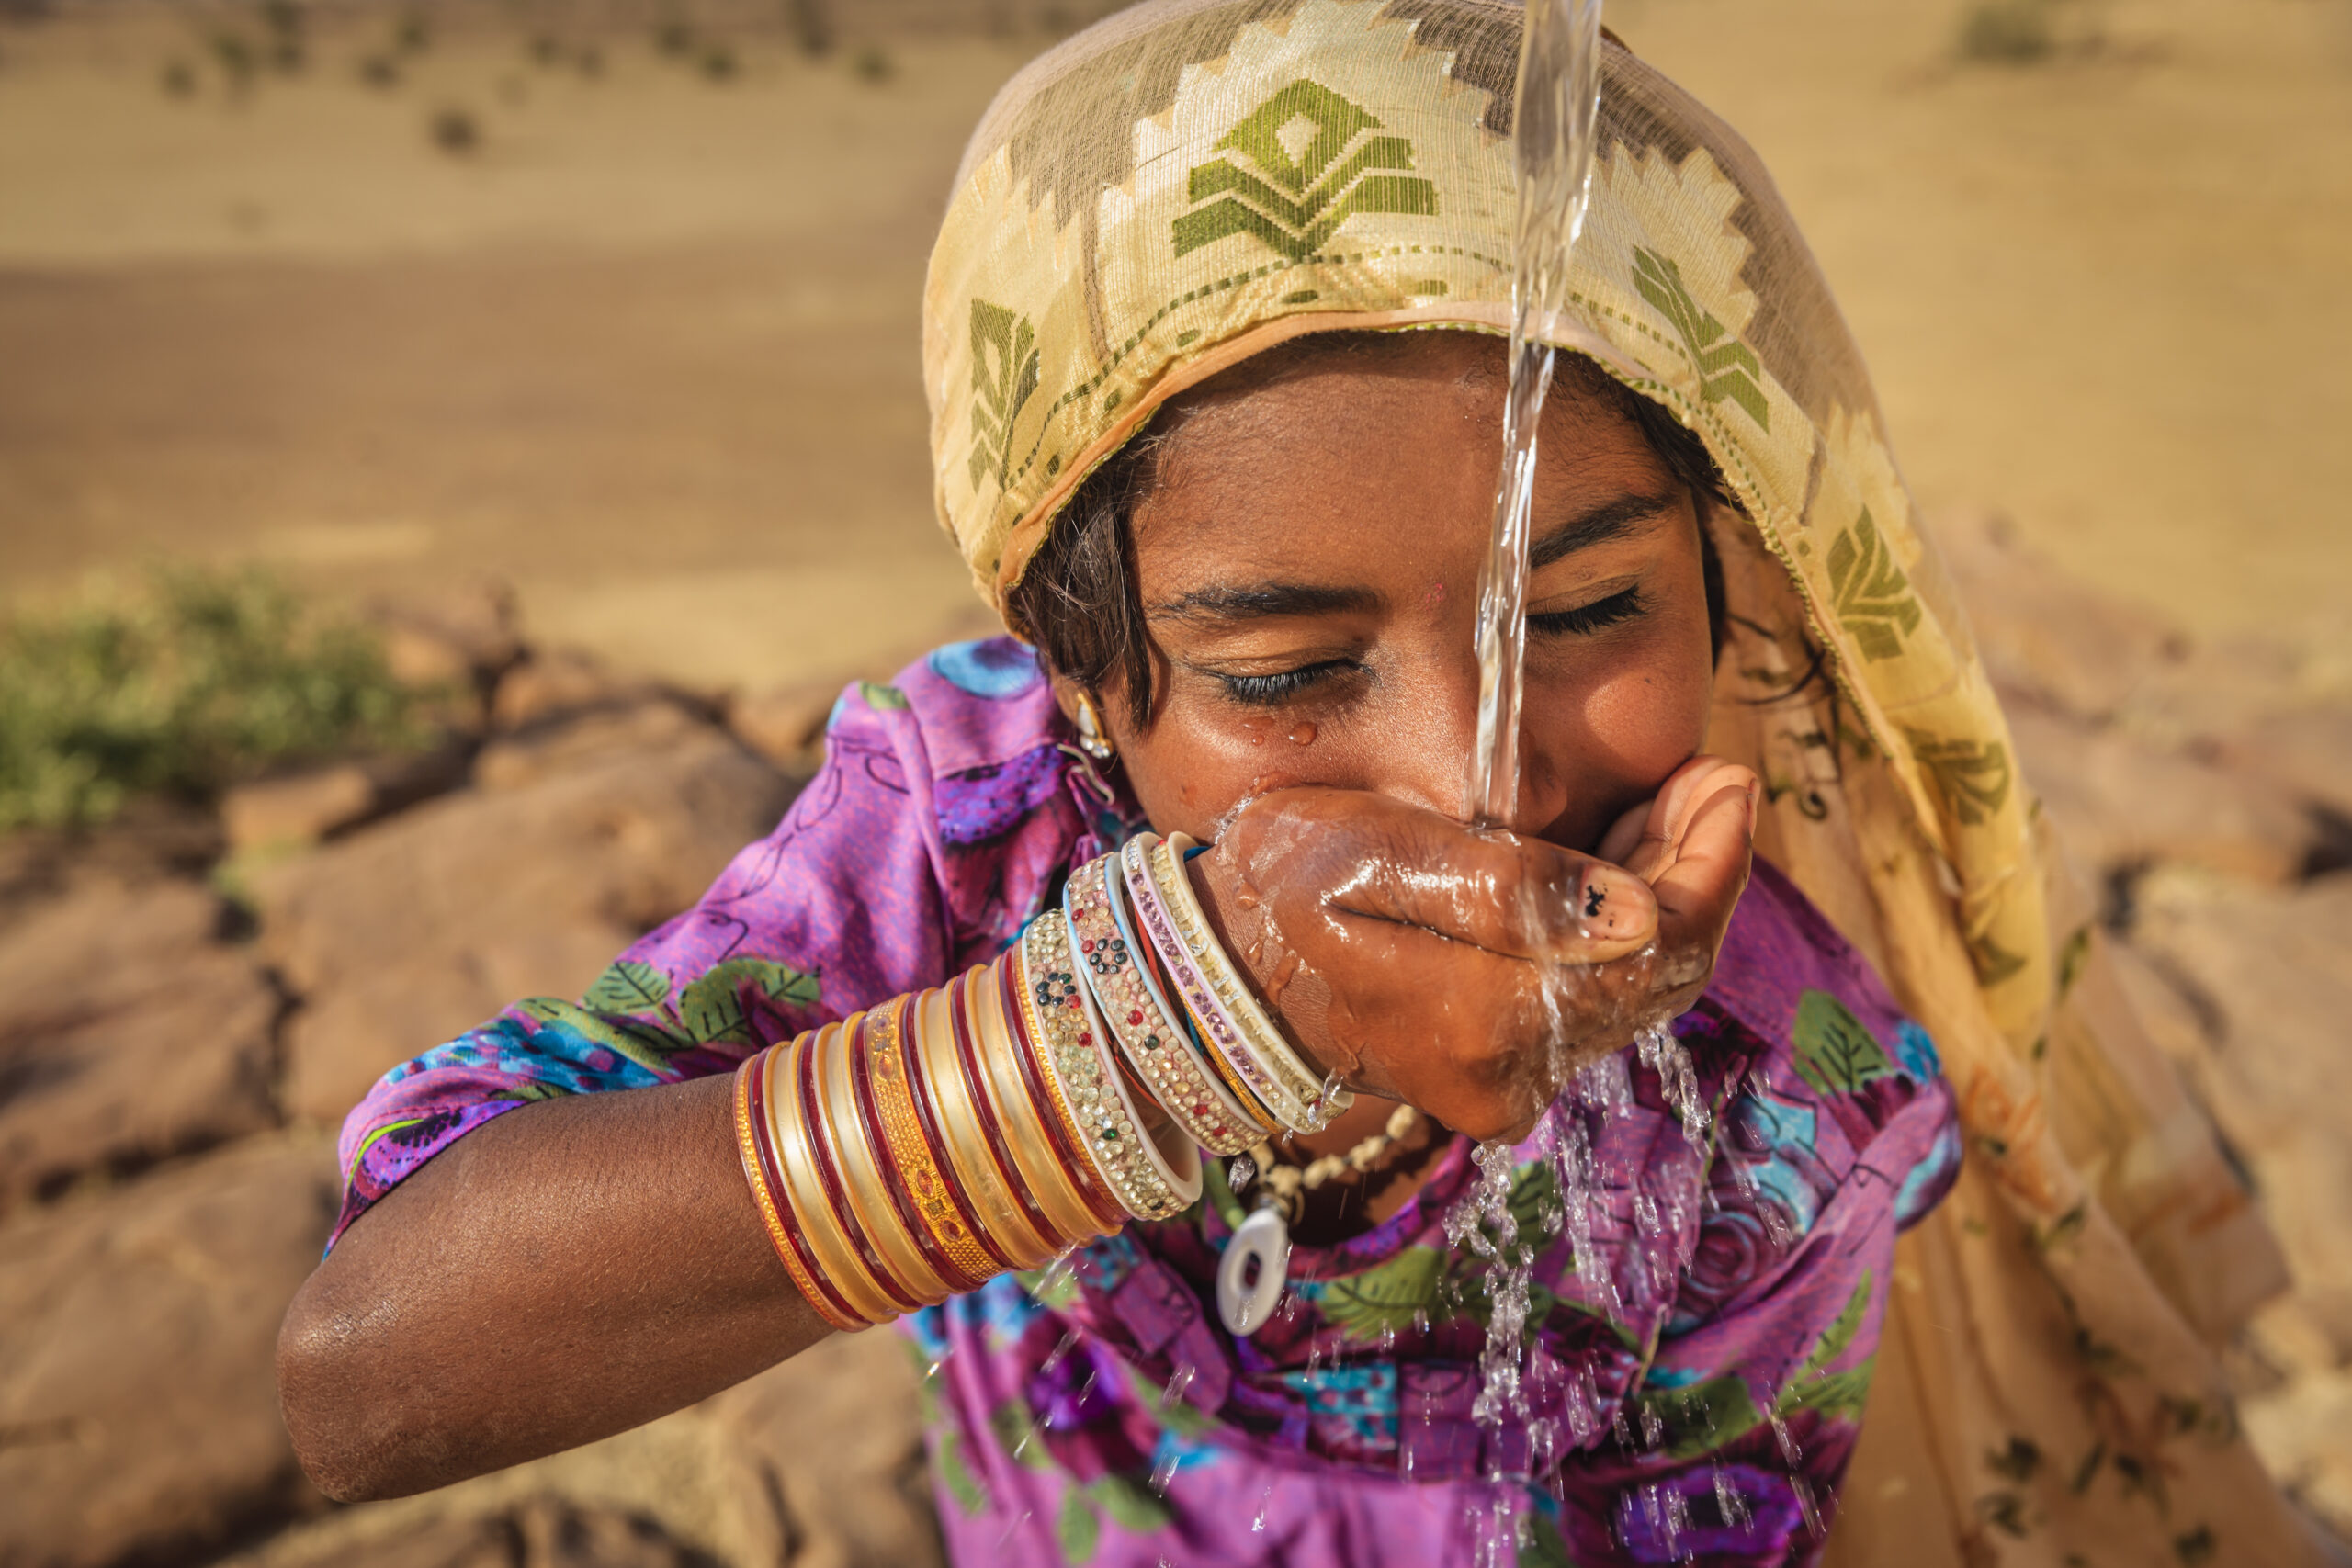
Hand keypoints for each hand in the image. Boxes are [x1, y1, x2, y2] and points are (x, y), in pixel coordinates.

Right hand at [1189, 756, 1755, 1141]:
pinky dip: (1620, 934)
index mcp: (1485, 1016)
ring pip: (1632, 989)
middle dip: (1700, 870)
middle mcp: (1511, 1072)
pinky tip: (1616, 868)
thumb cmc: (1282, 886)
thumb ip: (1506, 882)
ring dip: (1665, 898)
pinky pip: (1592, 1004)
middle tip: (1710, 780)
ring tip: (1669, 807)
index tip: (1726, 775)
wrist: (1214, 971)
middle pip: (1660, 972)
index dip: (1713, 860)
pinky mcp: (1495, 1077)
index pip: (1658, 946)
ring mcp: (1504, 1084)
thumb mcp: (1377, 850)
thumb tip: (1638, 908)